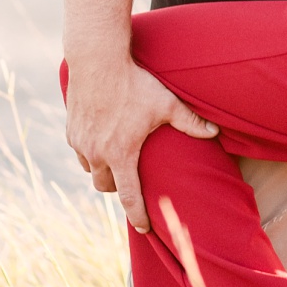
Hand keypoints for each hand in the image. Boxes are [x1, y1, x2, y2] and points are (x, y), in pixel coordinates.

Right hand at [65, 56, 218, 232]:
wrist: (96, 60)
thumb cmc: (133, 82)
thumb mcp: (165, 103)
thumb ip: (189, 121)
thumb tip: (215, 131)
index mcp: (121, 155)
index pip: (129, 197)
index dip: (138, 216)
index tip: (144, 227)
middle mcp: (97, 154)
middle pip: (106, 187)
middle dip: (118, 189)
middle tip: (129, 183)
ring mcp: (81, 143)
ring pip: (90, 170)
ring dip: (101, 171)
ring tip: (114, 162)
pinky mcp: (71, 130)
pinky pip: (79, 151)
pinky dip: (89, 152)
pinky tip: (99, 141)